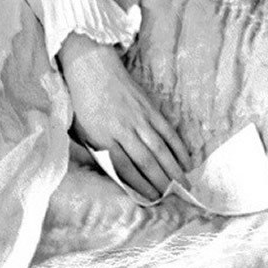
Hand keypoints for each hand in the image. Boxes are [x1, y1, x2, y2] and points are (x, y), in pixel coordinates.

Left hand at [58, 32, 190, 199]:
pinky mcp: (150, 108)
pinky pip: (168, 132)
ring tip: (184, 187)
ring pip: (160, 149)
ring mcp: (139, 118)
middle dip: (161, 183)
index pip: (124, 168)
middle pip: (146, 162)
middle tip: (173, 199)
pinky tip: (186, 162)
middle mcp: (122, 129)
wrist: (92, 67)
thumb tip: (114, 176)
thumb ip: (96, 152)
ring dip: (174, 170)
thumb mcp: (80, 130)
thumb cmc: (83, 102)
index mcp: (102, 137)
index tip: (151, 200)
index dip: (139, 186)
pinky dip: (179, 149)